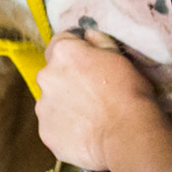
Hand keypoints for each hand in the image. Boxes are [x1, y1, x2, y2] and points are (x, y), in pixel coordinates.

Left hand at [35, 32, 159, 169]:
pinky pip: (53, 125)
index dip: (76, 52)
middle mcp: (46, 76)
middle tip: (93, 94)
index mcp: (64, 52)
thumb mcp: (120, 57)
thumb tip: (88, 35)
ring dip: (66, 105)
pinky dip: (65, 128)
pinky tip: (86, 132)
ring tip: (91, 117)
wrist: (127, 136)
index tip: (88, 64)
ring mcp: (43, 106)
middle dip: (69, 80)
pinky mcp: (45, 132)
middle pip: (53, 73)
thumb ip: (98, 42)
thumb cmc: (128, 94)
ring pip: (52, 101)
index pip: (61, 42)